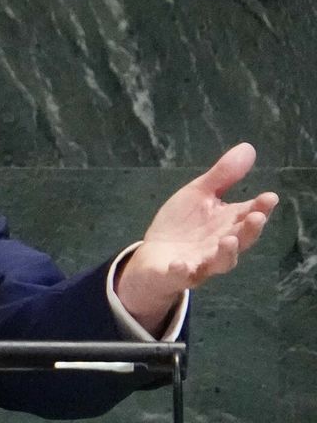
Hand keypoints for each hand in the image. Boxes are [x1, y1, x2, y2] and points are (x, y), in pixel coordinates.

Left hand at [116, 142, 277, 334]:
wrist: (154, 256)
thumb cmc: (183, 225)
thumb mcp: (199, 195)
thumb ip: (222, 176)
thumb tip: (248, 147)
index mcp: (227, 223)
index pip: (248, 215)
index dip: (260, 208)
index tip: (270, 197)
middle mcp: (220, 245)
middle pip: (241, 240)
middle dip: (249, 230)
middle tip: (257, 217)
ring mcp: (201, 262)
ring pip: (220, 262)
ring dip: (227, 253)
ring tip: (229, 241)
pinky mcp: (178, 274)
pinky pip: (182, 274)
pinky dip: (182, 269)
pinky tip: (179, 263)